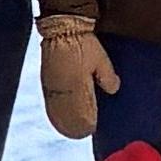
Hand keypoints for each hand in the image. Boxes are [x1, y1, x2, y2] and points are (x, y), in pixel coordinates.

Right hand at [38, 13, 108, 141]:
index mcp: (78, 84)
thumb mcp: (100, 58)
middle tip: (81, 133)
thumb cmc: (83, 42)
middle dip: (75, 124)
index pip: (82, 110)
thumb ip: (107, 75)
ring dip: (63, 120)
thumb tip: (114, 89)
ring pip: (57, 109)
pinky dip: (53, 111)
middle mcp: (63, 88)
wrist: (62, 27)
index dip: (86, 121)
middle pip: (68, 113)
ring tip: (68, 130)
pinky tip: (56, 116)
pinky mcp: (46, 79)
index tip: (91, 128)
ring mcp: (52, 84)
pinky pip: (49, 100)